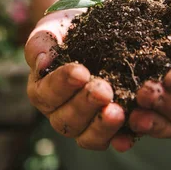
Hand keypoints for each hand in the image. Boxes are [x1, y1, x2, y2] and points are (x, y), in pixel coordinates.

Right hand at [24, 10, 125, 149]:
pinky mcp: (109, 128)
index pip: (47, 93)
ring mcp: (85, 124)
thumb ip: (41, 44)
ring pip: (88, 136)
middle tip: (103, 90)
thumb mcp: (51, 29)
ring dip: (102, 126)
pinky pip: (112, 140)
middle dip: (85, 104)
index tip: (80, 71)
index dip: (62, 84)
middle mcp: (61, 113)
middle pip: (67, 119)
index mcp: (43, 91)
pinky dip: (120, 140)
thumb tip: (42, 64)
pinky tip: (129, 136)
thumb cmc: (68, 30)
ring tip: (118, 112)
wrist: (97, 31)